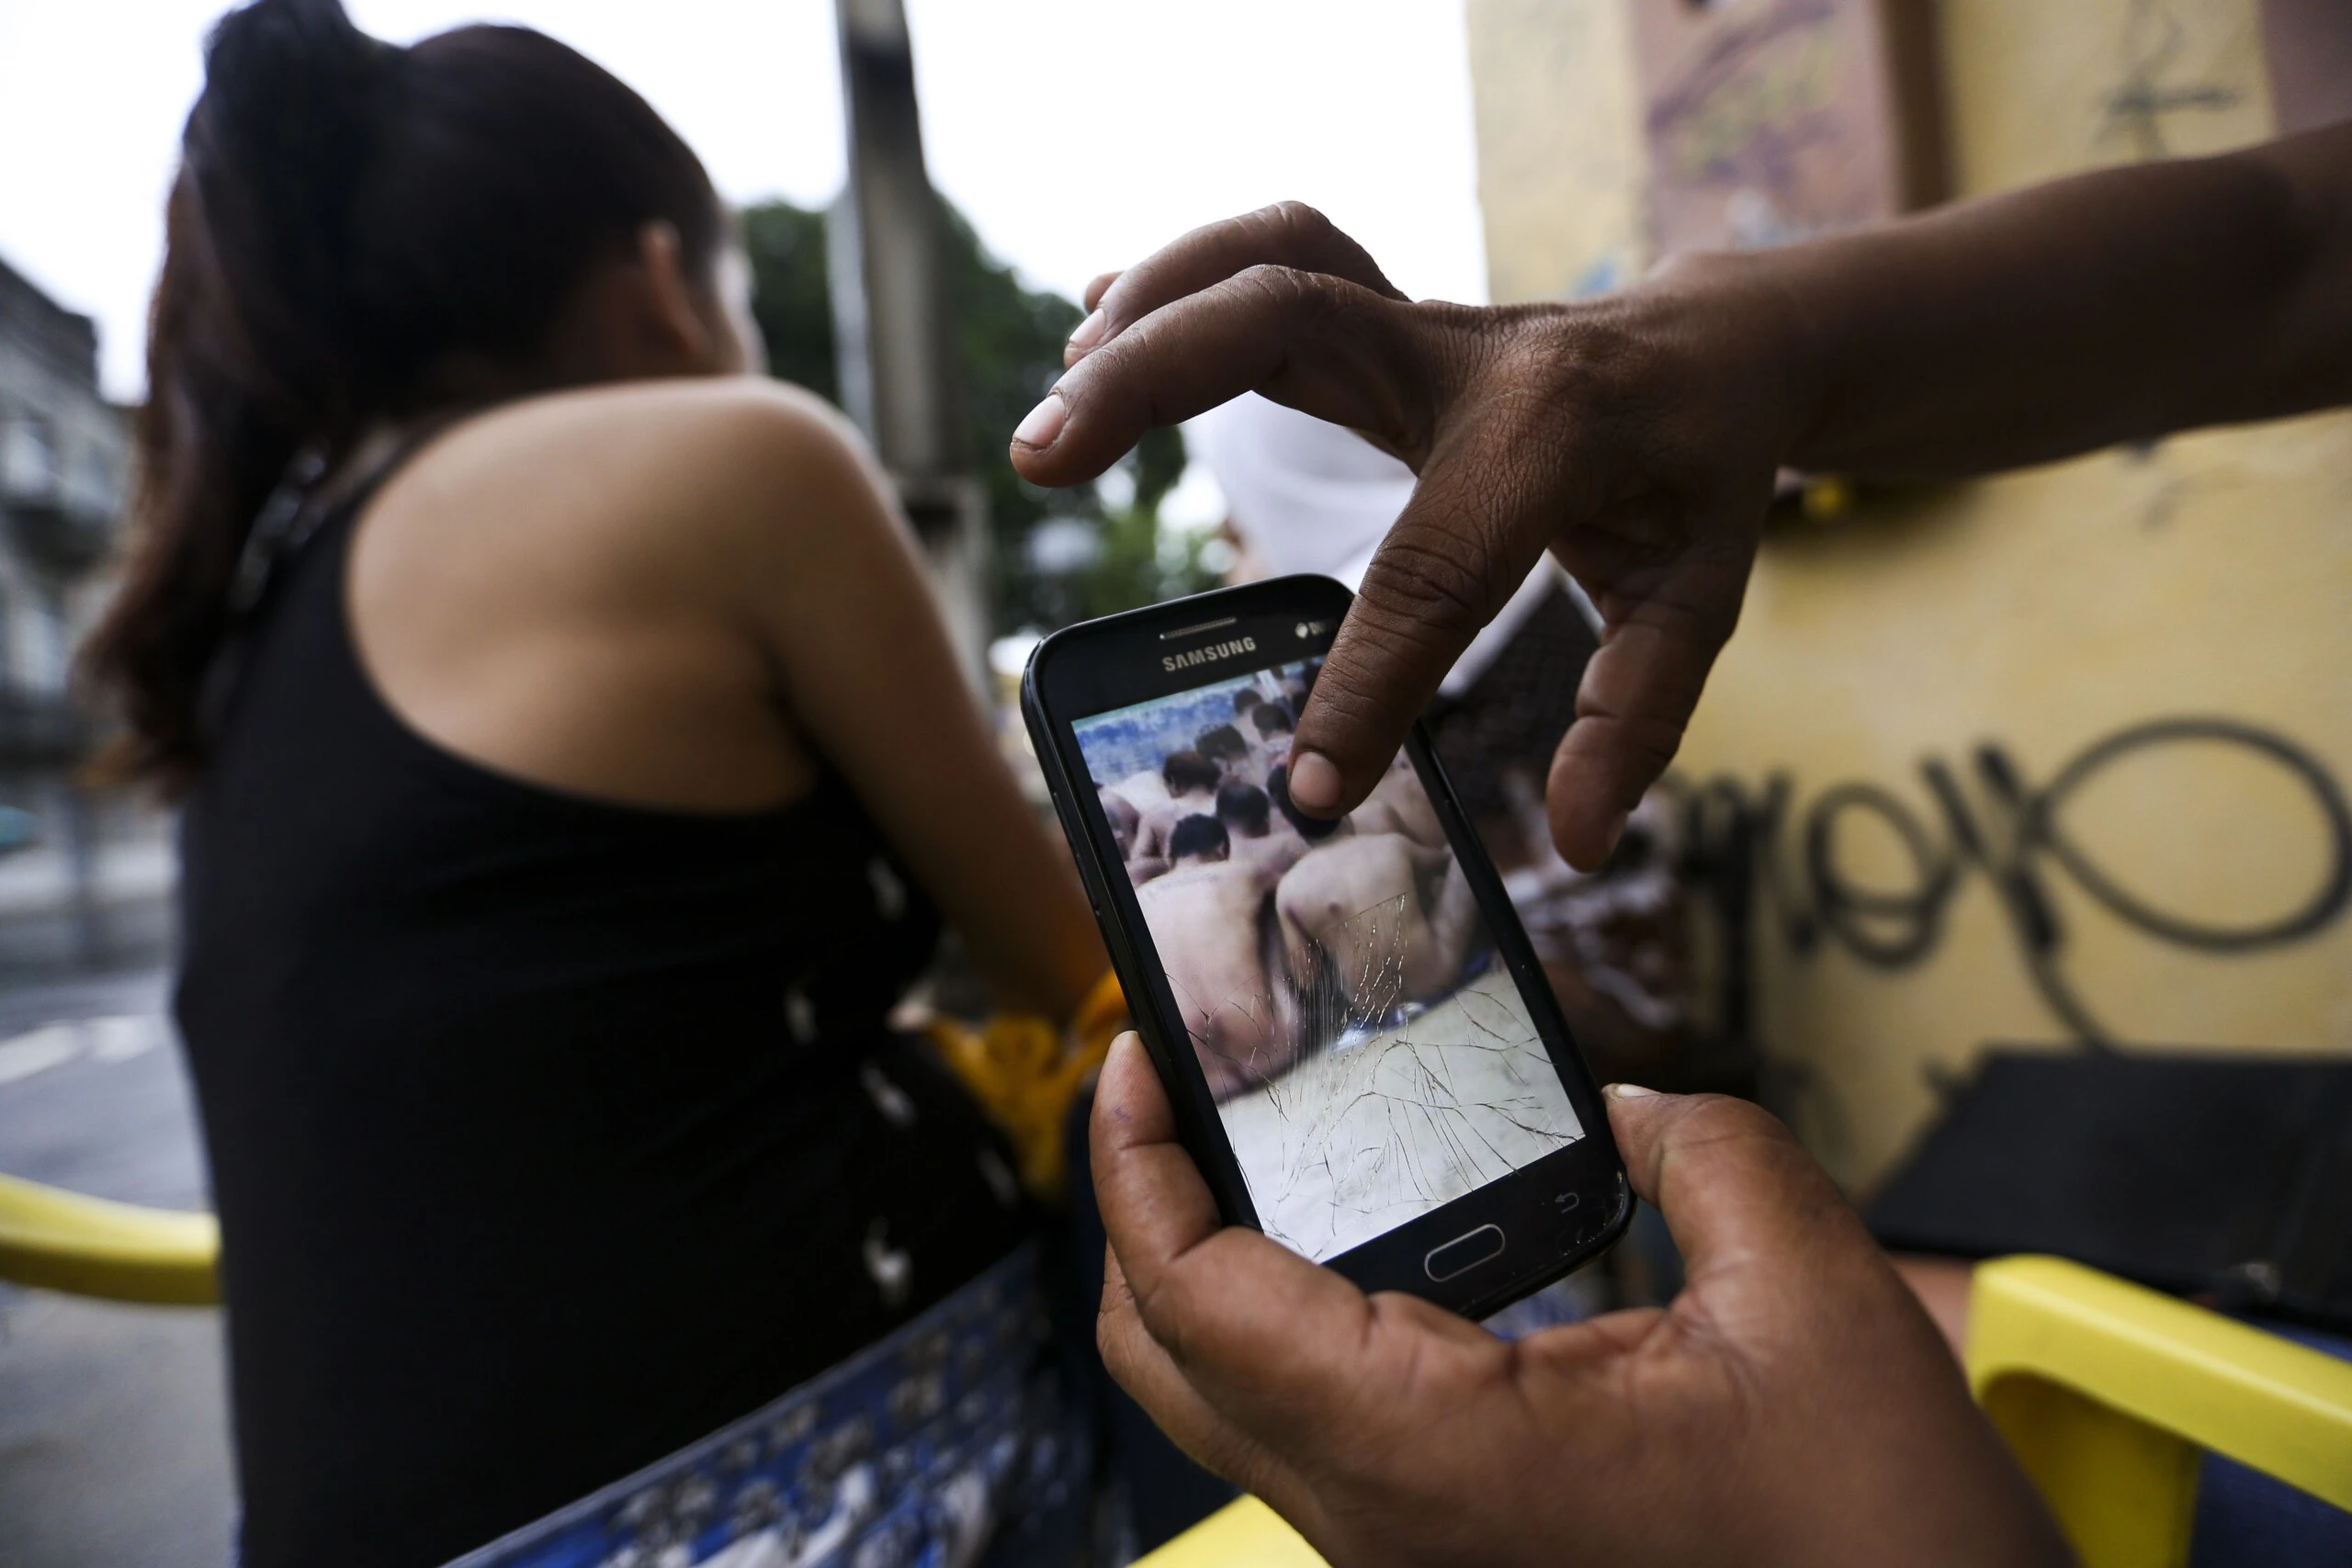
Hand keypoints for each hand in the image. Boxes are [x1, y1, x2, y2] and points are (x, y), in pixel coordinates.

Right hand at [1011, 204, 1800, 867]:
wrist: (1720, 346)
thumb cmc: (1701, 476)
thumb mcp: (1700, 600)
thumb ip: (1632, 718)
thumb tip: (1579, 843)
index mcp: (1558, 432)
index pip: (1436, 567)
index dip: (1368, 687)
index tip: (1309, 787)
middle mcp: (1473, 353)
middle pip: (1290, 316)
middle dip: (1153, 376)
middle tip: (1043, 458)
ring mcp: (1420, 320)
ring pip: (1270, 256)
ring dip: (1151, 309)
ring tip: (1059, 401)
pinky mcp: (1383, 316)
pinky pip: (1269, 263)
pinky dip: (1175, 284)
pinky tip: (1094, 326)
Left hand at [1088, 1034, 2070, 1567]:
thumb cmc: (1879, 1540)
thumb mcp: (1811, 1298)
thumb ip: (1703, 1154)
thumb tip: (1628, 1109)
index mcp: (1428, 1456)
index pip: (1193, 1301)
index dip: (1132, 1167)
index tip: (1138, 1057)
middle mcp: (1382, 1523)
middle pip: (1167, 1361)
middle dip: (1142, 1214)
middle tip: (1179, 1094)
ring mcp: (1406, 1552)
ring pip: (1229, 1406)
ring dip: (1211, 1270)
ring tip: (1258, 1147)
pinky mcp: (1447, 1554)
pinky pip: (1314, 1433)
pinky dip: (1292, 1326)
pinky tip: (1364, 1243)